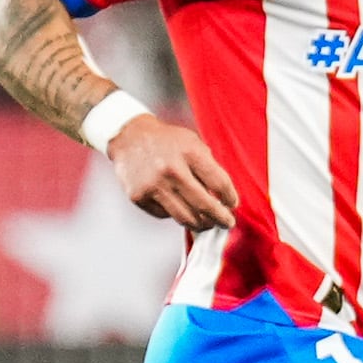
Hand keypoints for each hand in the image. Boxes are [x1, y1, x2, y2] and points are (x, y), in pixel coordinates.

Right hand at [108, 113, 238, 230]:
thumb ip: (208, 167)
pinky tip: (179, 207)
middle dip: (220, 218)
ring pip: (185, 217)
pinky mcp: (139, 197)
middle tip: (226, 223)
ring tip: (207, 224)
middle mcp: (171, 170)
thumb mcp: (193, 144)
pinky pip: (164, 215)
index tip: (232, 205)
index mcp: (190, 153)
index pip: (219, 183)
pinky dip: (175, 214)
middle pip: (204, 205)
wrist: (129, 137)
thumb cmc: (166, 141)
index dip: (230, 198)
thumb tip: (222, 198)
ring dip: (200, 224)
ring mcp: (153, 185)